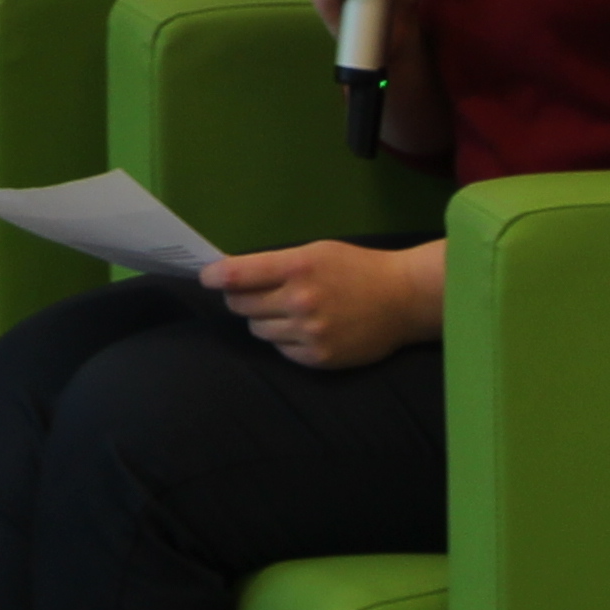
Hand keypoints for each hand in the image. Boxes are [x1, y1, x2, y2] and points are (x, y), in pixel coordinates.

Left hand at [201, 236, 443, 370]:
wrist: (403, 299)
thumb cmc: (356, 267)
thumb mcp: (316, 251)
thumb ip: (276, 264)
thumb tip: (232, 275)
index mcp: (297, 267)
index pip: (238, 275)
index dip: (215, 276)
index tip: (206, 277)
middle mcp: (300, 300)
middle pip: (242, 305)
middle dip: (239, 298)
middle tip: (250, 293)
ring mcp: (310, 332)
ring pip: (258, 329)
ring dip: (262, 320)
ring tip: (282, 310)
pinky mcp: (319, 358)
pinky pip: (280, 349)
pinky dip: (283, 339)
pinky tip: (300, 328)